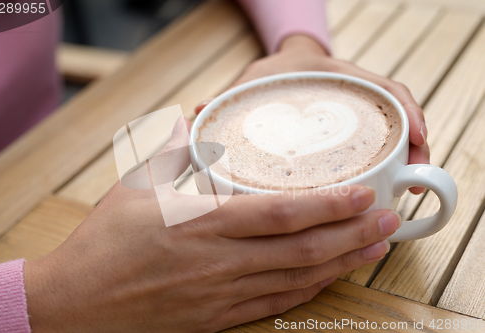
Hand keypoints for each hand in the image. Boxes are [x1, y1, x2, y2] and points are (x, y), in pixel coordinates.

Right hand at [24, 118, 398, 332]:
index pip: (280, 214)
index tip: (362, 192)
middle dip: (352, 234)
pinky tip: (332, 278)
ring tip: (376, 248)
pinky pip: (275, 304)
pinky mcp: (218, 318)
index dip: (327, 205)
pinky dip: (310, 290)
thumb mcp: (132, 187)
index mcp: (199, 223)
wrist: (76, 304)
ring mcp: (222, 295)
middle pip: (302, 250)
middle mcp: (219, 262)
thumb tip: (190, 118)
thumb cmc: (103, 243)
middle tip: (388, 219)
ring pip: (297, 280)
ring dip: (342, 264)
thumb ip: (169, 150)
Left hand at [195, 34, 428, 193]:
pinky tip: (396, 186)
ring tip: (411, 190)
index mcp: (334, 77)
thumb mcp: (250, 84)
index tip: (417, 138)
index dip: (405, 112)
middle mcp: (353, 93)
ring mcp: (357, 112)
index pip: (383, 88)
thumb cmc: (269, 77)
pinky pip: (382, 142)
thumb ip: (226, 99)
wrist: (281, 68)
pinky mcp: (355, 129)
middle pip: (398, 115)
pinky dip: (394, 161)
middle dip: (414, 145)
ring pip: (394, 131)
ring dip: (409, 158)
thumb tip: (195, 114)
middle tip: (415, 181)